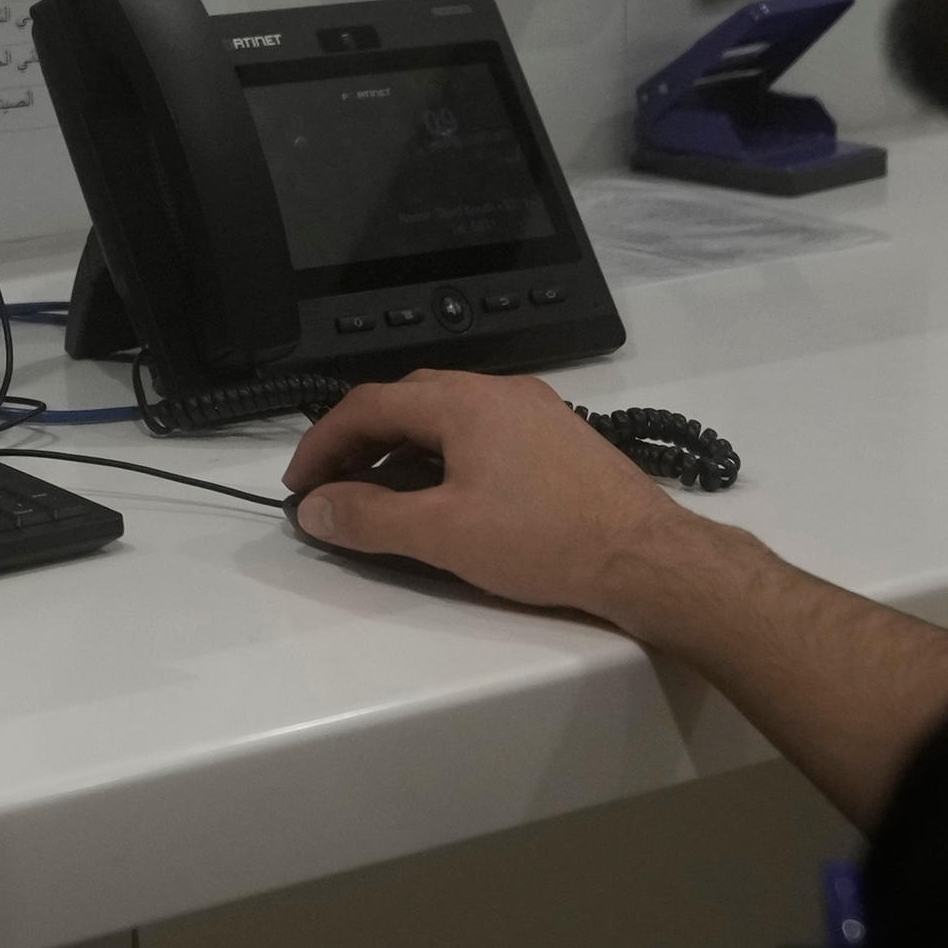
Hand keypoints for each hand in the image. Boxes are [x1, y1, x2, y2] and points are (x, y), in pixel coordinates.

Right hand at [282, 371, 706, 621]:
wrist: (647, 557)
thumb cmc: (546, 540)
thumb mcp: (443, 534)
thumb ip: (370, 519)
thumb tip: (316, 509)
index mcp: (463, 400)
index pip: (368, 405)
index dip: (322, 443)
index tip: (300, 485)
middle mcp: (498, 391)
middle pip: (406, 401)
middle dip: (359, 443)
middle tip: (334, 489)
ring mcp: (534, 410)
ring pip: (446, 417)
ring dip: (403, 452)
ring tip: (383, 500)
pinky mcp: (559, 437)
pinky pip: (482, 433)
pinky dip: (445, 457)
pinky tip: (446, 499)